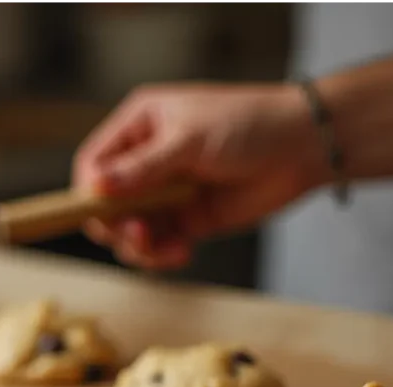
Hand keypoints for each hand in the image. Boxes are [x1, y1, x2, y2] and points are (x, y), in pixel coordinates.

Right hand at [72, 83, 326, 269]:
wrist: (303, 148)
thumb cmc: (249, 125)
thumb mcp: (190, 140)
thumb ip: (143, 168)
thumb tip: (96, 186)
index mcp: (139, 127)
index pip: (93, 163)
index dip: (89, 192)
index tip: (100, 214)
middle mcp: (145, 161)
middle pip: (104, 204)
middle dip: (116, 224)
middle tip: (138, 233)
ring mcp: (164, 193)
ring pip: (128, 230)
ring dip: (139, 246)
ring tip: (165, 247)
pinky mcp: (185, 220)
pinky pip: (156, 246)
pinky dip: (161, 256)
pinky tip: (182, 252)